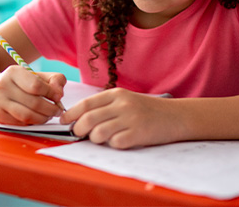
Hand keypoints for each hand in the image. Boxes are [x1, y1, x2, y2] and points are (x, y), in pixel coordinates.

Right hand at [0, 66, 65, 125]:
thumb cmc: (17, 82)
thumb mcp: (34, 74)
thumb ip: (53, 80)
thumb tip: (59, 94)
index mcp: (13, 72)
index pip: (37, 85)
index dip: (51, 93)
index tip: (58, 97)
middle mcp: (3, 86)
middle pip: (34, 103)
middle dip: (51, 109)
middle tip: (57, 110)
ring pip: (27, 116)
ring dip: (43, 118)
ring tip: (48, 116)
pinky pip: (20, 123)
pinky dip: (32, 122)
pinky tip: (36, 118)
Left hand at [60, 88, 180, 148]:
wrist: (175, 116)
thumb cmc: (146, 110)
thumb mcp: (125, 100)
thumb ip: (105, 106)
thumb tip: (79, 118)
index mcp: (116, 94)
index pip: (86, 103)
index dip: (71, 113)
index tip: (63, 121)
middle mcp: (122, 105)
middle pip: (89, 118)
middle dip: (78, 129)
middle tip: (78, 133)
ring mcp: (130, 119)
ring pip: (99, 133)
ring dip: (94, 138)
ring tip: (100, 138)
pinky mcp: (138, 134)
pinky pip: (115, 143)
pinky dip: (112, 145)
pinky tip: (118, 141)